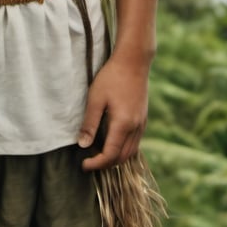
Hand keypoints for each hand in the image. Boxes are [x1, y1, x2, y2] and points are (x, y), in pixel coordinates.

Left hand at [77, 55, 148, 171]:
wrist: (134, 61)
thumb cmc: (111, 77)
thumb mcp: (95, 98)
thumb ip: (89, 123)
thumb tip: (83, 145)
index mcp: (123, 124)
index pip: (110, 154)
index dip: (96, 164)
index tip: (83, 165)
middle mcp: (136, 127)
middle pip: (122, 157)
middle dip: (106, 164)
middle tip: (89, 162)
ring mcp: (142, 123)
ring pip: (131, 152)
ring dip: (116, 158)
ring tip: (99, 155)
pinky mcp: (143, 118)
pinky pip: (135, 142)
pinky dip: (124, 149)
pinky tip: (112, 142)